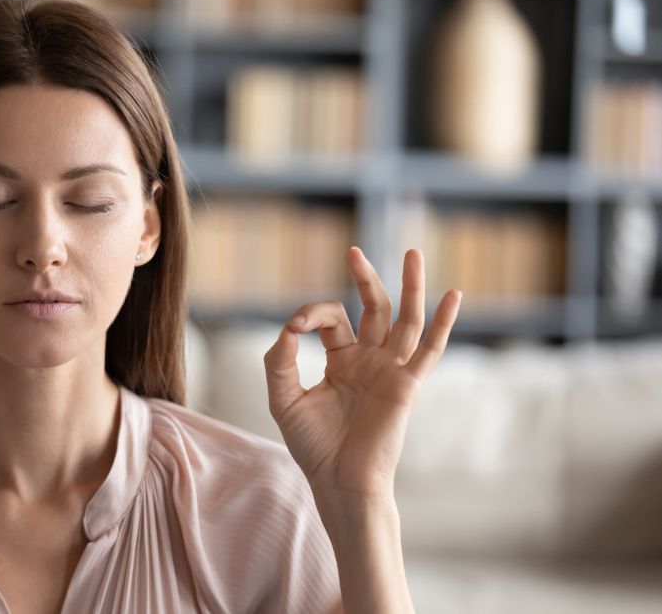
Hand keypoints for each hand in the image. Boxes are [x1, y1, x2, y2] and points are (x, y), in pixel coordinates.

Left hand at [263, 247, 461, 499]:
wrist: (339, 482)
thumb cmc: (313, 446)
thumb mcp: (284, 399)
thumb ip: (279, 362)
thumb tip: (289, 328)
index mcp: (341, 360)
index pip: (330, 320)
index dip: (310, 315)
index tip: (294, 328)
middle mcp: (369, 360)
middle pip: (373, 308)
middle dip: (365, 279)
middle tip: (352, 251)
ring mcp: (390, 371)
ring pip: (405, 319)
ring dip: (410, 286)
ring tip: (413, 252)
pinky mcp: (406, 386)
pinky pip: (429, 349)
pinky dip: (443, 322)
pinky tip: (453, 295)